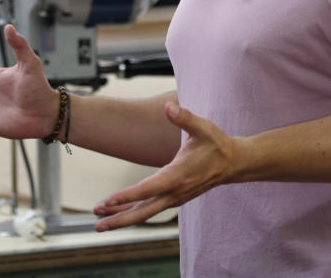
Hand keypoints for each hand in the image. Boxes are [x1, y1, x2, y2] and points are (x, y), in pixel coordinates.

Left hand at [93, 102, 234, 231]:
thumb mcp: (203, 128)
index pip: (148, 189)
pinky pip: (150, 208)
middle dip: (119, 218)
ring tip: (99, 221)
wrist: (233, 163)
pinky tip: (118, 211)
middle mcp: (175, 192)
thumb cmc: (216, 144)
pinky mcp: (174, 198)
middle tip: (97, 223)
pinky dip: (133, 211)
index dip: (128, 195)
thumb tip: (168, 107)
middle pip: (143, 211)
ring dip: (122, 217)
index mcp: (178, 176)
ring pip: (145, 213)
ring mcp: (175, 198)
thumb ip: (184, 118)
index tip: (109, 201)